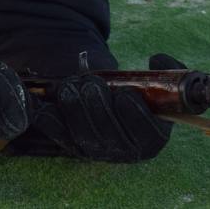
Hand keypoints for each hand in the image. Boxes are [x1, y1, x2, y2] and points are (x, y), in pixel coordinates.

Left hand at [7, 53, 179, 161]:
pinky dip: (48, 117)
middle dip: (97, 103)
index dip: (134, 114)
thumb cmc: (135, 89)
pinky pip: (57, 133)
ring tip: (73, 85)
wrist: (108, 96)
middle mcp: (123, 150)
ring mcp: (96, 149)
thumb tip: (159, 60)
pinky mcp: (71, 143)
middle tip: (91, 83)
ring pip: (81, 131)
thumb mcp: (157, 80)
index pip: (144, 133)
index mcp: (150, 138)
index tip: (125, 93)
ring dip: (74, 104)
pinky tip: (42, 104)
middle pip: (108, 132)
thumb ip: (167, 69)